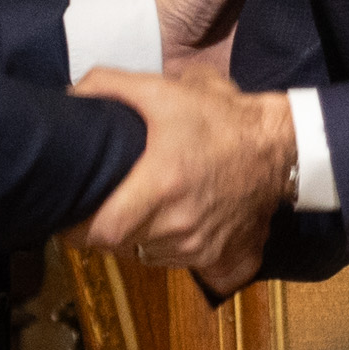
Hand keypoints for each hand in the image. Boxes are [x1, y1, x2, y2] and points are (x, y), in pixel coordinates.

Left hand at [78, 68, 296, 291]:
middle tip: (99, 205)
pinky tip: (164, 224)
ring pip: (144, 257)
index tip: (70, 214)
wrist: (278, 147)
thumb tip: (71, 96)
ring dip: (133, 240)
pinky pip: (174, 264)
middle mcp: (179, 223)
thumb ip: (111, 85)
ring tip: (134, 210)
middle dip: (102, 229)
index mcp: (162, 184)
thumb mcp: (165, 90)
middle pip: (118, 246)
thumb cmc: (220, 118)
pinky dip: (162, 248)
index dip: (78, 229)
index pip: (103, 231)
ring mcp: (198, 246)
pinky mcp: (216, 257)